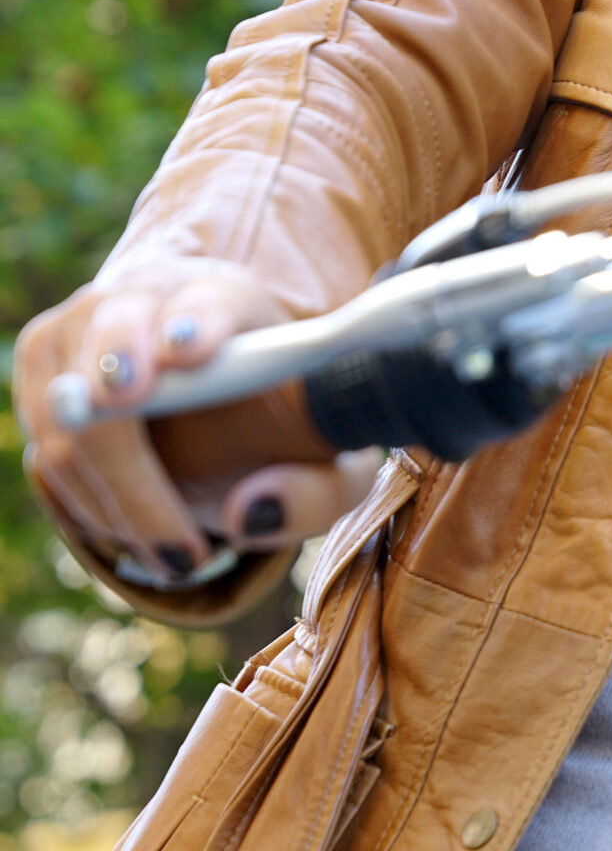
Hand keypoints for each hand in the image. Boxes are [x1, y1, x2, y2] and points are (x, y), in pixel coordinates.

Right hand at [14, 264, 381, 588]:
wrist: (216, 392)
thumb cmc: (279, 423)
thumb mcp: (330, 464)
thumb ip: (316, 493)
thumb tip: (243, 515)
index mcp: (231, 301)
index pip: (213, 301)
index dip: (199, 323)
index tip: (192, 352)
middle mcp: (148, 297)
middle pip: (117, 341)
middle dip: (119, 399)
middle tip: (141, 452)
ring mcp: (81, 327)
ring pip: (69, 415)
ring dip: (118, 500)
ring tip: (180, 553)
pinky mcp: (43, 368)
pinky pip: (45, 450)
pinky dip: (88, 504)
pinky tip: (138, 529)